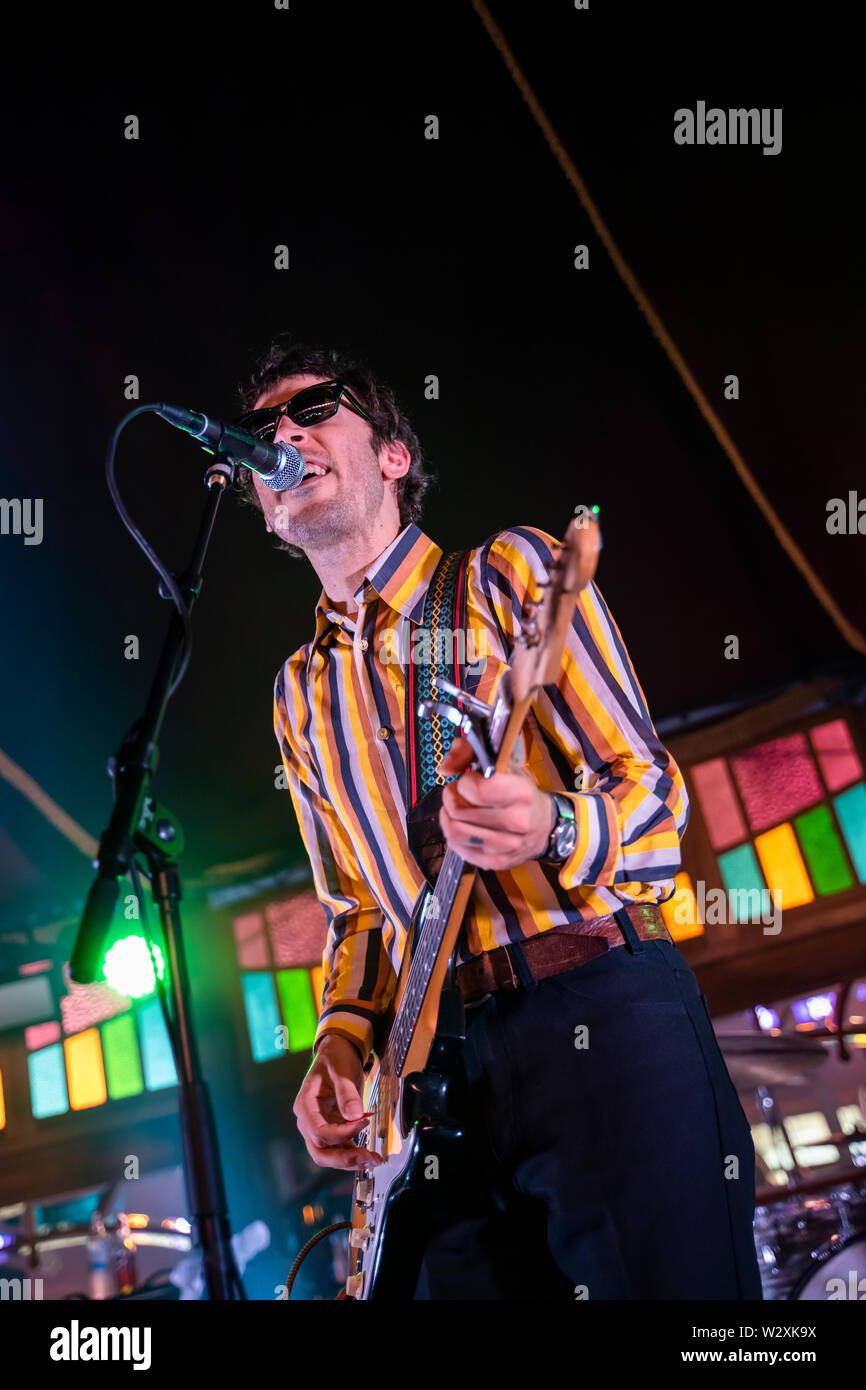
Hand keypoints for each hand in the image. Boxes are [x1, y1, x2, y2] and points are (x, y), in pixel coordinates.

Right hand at [293, 1035, 382, 1169]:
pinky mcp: (333, 1130)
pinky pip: (341, 1149)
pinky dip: (355, 1155)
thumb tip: (354, 1116)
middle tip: (366, 1157)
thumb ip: (347, 1092)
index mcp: (305, 1105)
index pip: (318, 1131)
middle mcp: (309, 1121)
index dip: (340, 1133)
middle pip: (320, 1151)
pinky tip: (370, 1156)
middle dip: (343, 1159)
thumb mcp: (340, 1069)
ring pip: (330, 1155)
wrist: (337, 1055)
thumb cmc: (335, 1059)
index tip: (363, 1122)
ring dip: (351, 1161)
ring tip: (373, 1159)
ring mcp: (320, 1128)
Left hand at [437, 736, 556, 869]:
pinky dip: (453, 834)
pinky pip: (457, 848)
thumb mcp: (503, 763)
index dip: (464, 782)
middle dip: (451, 797)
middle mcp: (517, 821)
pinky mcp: (496, 862)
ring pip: (454, 832)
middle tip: (459, 793)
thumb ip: (469, 752)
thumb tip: (445, 769)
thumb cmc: (520, 793)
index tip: (470, 780)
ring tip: (458, 809)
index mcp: (521, 793)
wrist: (544, 825)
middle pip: (459, 811)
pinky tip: (464, 825)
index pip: (476, 790)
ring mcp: (506, 846)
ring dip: (448, 816)